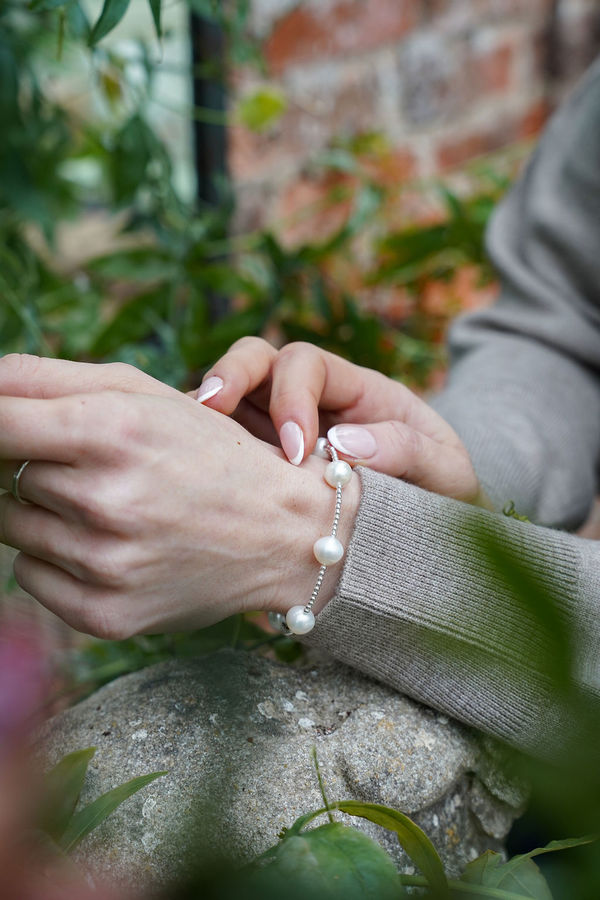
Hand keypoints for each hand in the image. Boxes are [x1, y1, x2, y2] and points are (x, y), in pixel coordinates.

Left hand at [0, 356, 358, 636]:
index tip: (9, 430)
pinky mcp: (104, 614)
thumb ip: (46, 378)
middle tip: (108, 472)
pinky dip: (57, 559)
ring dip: (49, 513)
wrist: (281, 533)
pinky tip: (114, 547)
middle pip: (8, 474)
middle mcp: (105, 498)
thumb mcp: (144, 395)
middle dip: (43, 467)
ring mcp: (104, 563)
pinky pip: (28, 575)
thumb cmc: (207, 453)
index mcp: (112, 430)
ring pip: (13, 526)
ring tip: (116, 509)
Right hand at [194, 338, 486, 504]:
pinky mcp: (256, 466)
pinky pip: (220, 446)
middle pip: (257, 361)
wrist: (427, 538)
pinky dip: (201, 451)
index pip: (306, 364)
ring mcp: (276, 431)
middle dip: (230, 377)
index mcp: (356, 392)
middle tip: (210, 412)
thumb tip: (345, 445)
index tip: (296, 450)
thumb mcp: (446, 472)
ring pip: (228, 400)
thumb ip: (407, 450)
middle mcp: (310, 402)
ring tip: (186, 445)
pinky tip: (190, 475)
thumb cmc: (441, 497)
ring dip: (204, 415)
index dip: (291, 395)